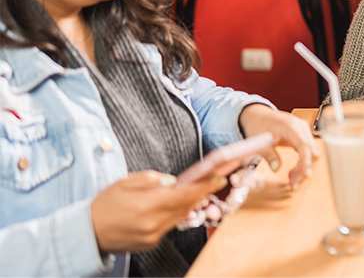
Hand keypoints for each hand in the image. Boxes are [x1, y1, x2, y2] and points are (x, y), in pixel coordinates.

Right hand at [91, 170, 224, 252]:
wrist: (86, 233)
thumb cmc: (104, 204)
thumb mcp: (125, 182)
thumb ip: (152, 179)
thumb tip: (173, 182)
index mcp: (148, 206)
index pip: (185, 195)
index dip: (204, 187)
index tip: (218, 179)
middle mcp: (154, 224)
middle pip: (186, 207)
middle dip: (201, 194)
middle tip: (212, 181)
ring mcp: (153, 236)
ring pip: (179, 217)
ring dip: (188, 205)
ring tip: (194, 191)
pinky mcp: (151, 244)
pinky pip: (169, 227)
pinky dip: (173, 215)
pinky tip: (171, 207)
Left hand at [238, 104, 317, 189]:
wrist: (258, 115)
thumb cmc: (258, 125)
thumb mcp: (259, 141)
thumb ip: (269, 154)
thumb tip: (276, 168)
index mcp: (291, 126)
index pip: (304, 145)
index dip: (306, 161)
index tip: (306, 174)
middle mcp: (301, 127)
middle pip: (311, 151)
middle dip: (304, 169)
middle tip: (293, 184)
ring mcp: (303, 131)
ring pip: (311, 153)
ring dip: (303, 168)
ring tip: (291, 180)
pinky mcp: (302, 136)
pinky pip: (307, 152)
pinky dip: (302, 163)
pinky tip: (292, 172)